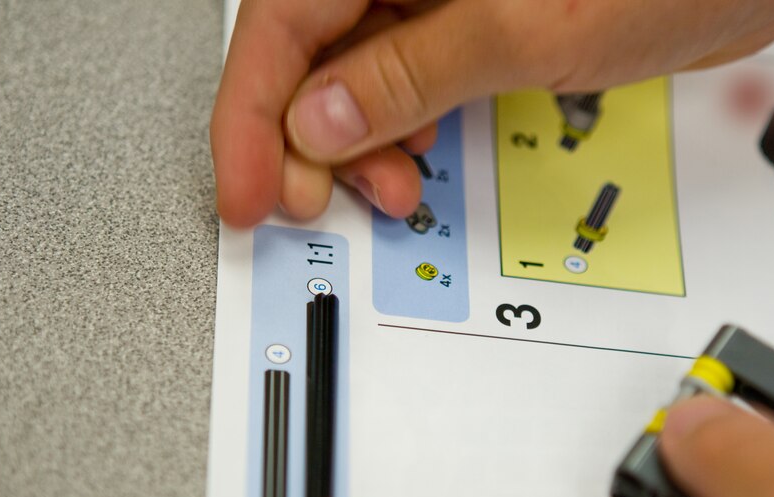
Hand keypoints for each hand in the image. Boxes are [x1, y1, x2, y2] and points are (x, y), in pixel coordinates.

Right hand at [212, 0, 773, 226]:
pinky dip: (401, 123)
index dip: (253, 112)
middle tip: (311, 201)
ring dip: (356, 138)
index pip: (282, 17)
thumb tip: (320, 117)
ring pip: (356, 64)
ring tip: (388, 189)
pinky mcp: (475, 13)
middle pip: (309, 43)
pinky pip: (407, 70)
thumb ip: (411, 71)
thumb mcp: (526, 30)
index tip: (247, 186)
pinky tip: (415, 157)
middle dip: (303, 133)